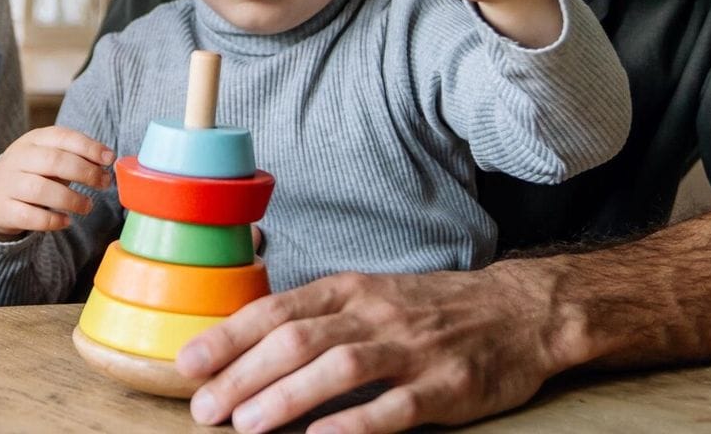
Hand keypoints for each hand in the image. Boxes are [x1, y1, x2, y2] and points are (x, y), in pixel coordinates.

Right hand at [0, 125, 114, 240]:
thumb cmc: (32, 175)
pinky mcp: (4, 210)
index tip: (109, 159)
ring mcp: (9, 184)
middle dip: (85, 172)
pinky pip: (30, 216)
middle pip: (54, 161)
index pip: (62, 136)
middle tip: (103, 183)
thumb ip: (74, 158)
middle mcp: (18, 159)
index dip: (89, 147)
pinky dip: (52, 220)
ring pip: (42, 189)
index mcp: (33, 140)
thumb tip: (106, 164)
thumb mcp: (47, 158)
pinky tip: (66, 221)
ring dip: (71, 199)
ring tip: (87, 206)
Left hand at [176, 263, 575, 432]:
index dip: (228, 337)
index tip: (188, 363)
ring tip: (245, 425)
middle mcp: (375, 313)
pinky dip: (356, 424)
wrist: (521, 310)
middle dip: (243, 374)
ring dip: (286, 397)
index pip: (276, 309)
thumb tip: (245, 346)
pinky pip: (395, 406)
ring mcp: (412, 349)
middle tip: (204, 408)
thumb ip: (316, 317)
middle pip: (297, 340)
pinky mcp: (447, 386)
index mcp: (350, 289)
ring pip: (338, 368)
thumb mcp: (370, 295)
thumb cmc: (433, 308)